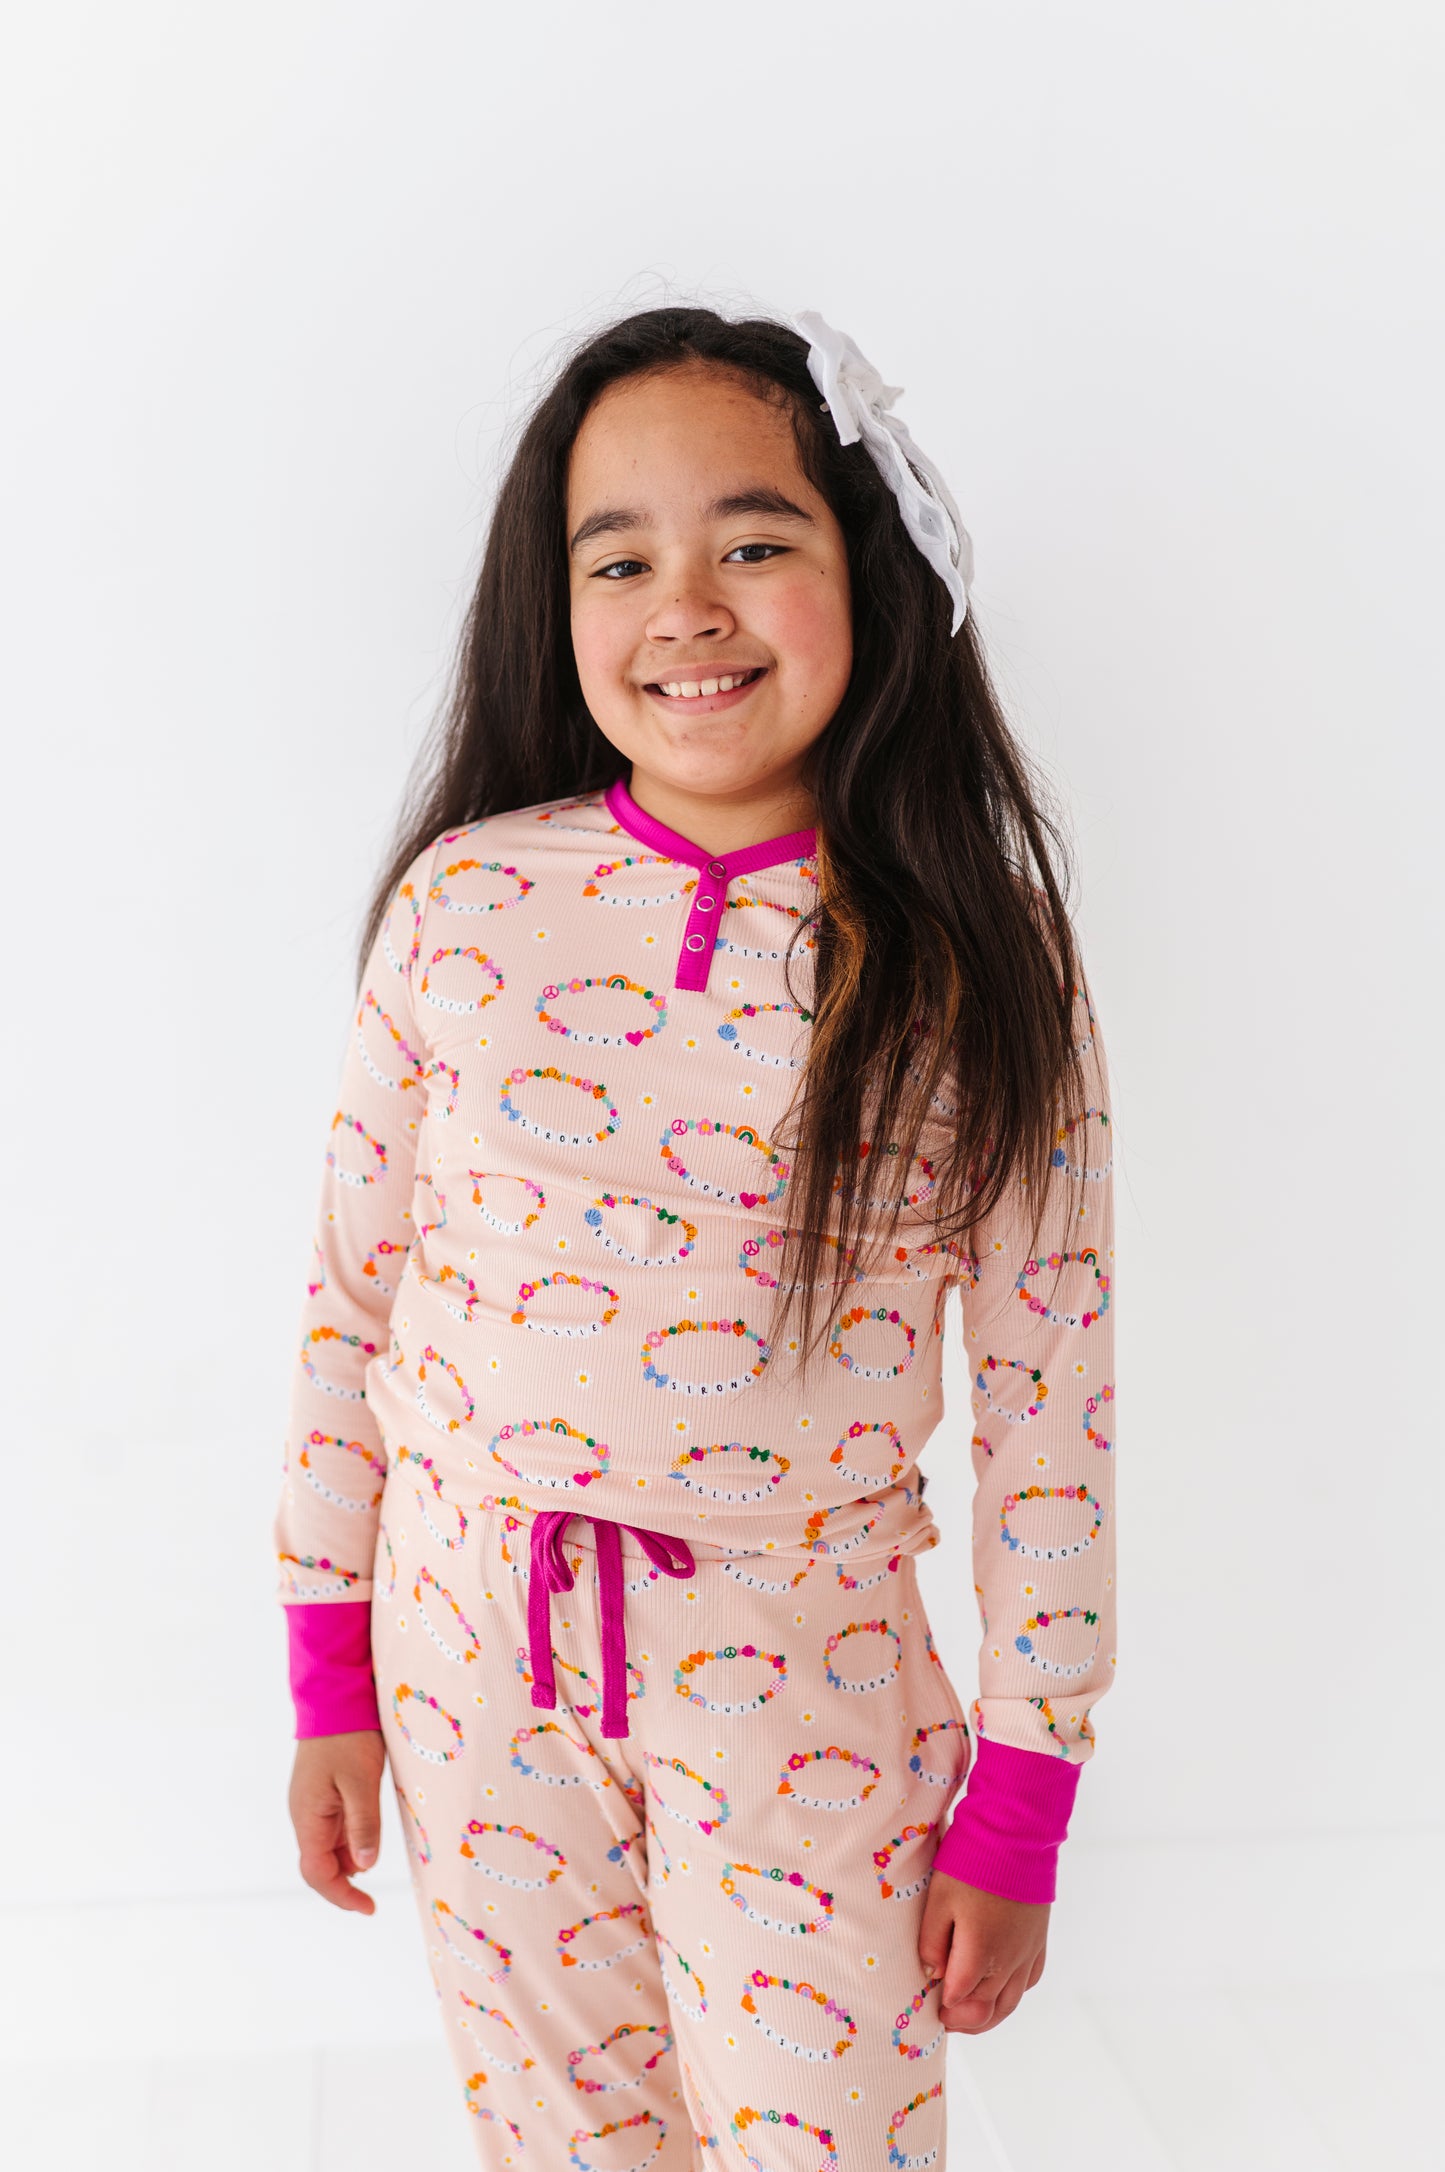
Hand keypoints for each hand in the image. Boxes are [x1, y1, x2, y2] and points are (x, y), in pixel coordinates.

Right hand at [288, 1730, 387, 1914]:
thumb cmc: (349, 1737)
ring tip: (375, 1858)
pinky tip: (370, 1836)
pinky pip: (334, 1829)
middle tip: (372, 1900)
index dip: (341, 1896)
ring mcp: (312, 1805)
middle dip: (345, 1885)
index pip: (317, 1873)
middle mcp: (305, 1815)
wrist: (336, 1698)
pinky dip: (351, 1840)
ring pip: (327, 1848)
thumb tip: (365, 1869)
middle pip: (319, 1865)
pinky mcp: (323, 1794)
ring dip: (349, 1861)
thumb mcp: (361, 1781)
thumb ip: (363, 1824)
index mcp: (308, 1816)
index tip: (368, 1908)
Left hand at [917, 1867, 1049, 2032]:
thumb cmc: (971, 1863)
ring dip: (989, 2016)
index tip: (931, 2006)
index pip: (959, 1997)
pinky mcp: (1039, 1940)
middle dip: (964, 2019)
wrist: (1016, 1835)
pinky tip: (1001, 1989)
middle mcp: (1008, 1961)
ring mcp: (1027, 1952)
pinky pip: (1028, 1981)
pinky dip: (1012, 1993)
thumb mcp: (938, 1899)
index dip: (943, 2006)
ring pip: (1010, 2002)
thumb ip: (932, 1942)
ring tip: (971, 2017)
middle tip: (947, 2019)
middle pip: (987, 2008)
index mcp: (980, 1953)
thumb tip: (933, 1974)